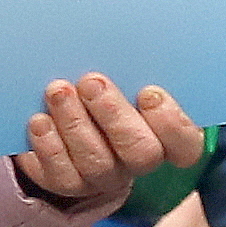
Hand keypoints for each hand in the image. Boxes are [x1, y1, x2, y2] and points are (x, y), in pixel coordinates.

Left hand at [12, 74, 179, 216]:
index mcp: (167, 139)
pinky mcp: (69, 183)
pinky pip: (61, 175)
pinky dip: (49, 147)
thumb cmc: (110, 91)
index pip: (186, 144)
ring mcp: (103, 177)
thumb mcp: (129, 79)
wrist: (71, 117)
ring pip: (96, 162)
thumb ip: (135, 72)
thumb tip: (123, 43)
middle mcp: (138, 162)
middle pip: (139, 152)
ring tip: (57, 91)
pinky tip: (40, 121)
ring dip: (75, 124)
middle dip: (114, 115)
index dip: (171, 123)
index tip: (148, 92)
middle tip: (91, 82)